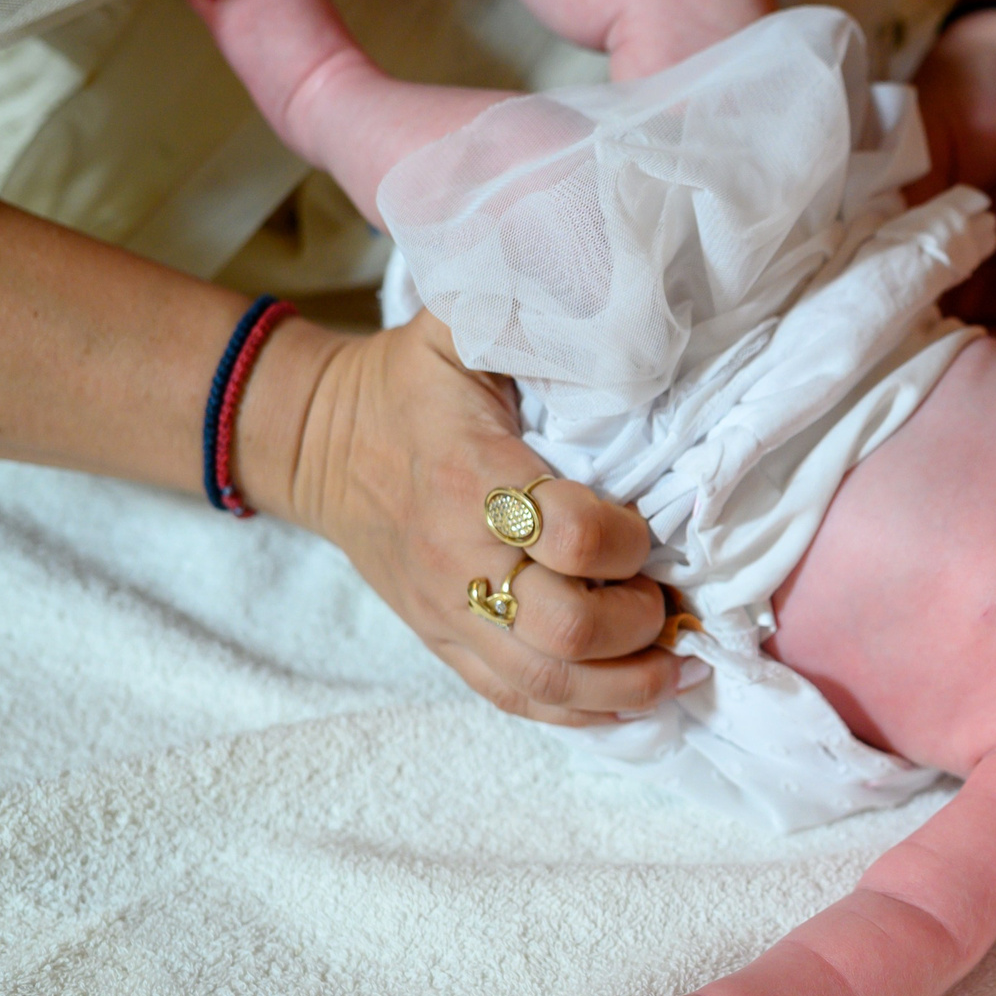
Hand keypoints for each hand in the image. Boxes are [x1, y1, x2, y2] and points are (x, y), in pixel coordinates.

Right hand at [252, 311, 687, 723]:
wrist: (318, 442)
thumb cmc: (412, 381)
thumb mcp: (461, 323)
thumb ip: (532, 308)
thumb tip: (613, 282)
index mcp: (473, 478)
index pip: (570, 535)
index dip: (627, 540)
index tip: (647, 526)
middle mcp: (461, 559)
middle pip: (568, 630)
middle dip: (640, 622)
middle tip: (668, 598)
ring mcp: (450, 612)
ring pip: (549, 683)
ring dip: (629, 685)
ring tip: (677, 666)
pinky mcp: (445, 642)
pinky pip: (517, 702)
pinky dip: (584, 713)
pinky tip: (635, 698)